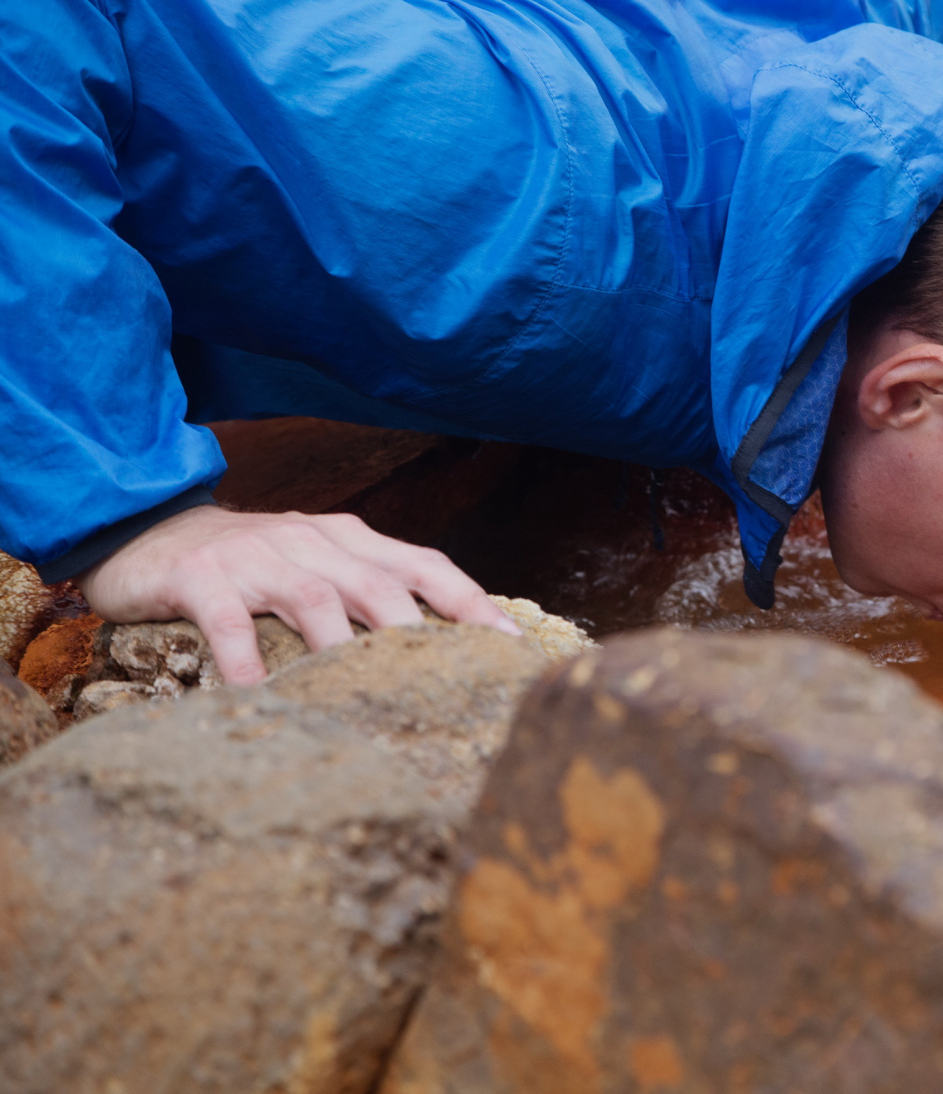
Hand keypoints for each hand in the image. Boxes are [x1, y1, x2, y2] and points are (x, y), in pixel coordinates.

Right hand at [77, 504, 521, 685]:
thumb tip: (442, 649)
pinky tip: (261, 697)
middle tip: (451, 679)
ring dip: (343, 647)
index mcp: (350, 538)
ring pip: (314, 599)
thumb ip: (371, 592)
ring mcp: (255, 555)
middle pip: (378, 583)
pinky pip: (228, 621)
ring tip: (369, 694)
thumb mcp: (320, 564)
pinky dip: (246, 659)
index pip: (425, 564)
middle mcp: (311, 540)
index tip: (511, 644)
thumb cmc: (252, 563)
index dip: (471, 601)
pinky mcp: (200, 575)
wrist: (148, 528)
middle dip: (420, 630)